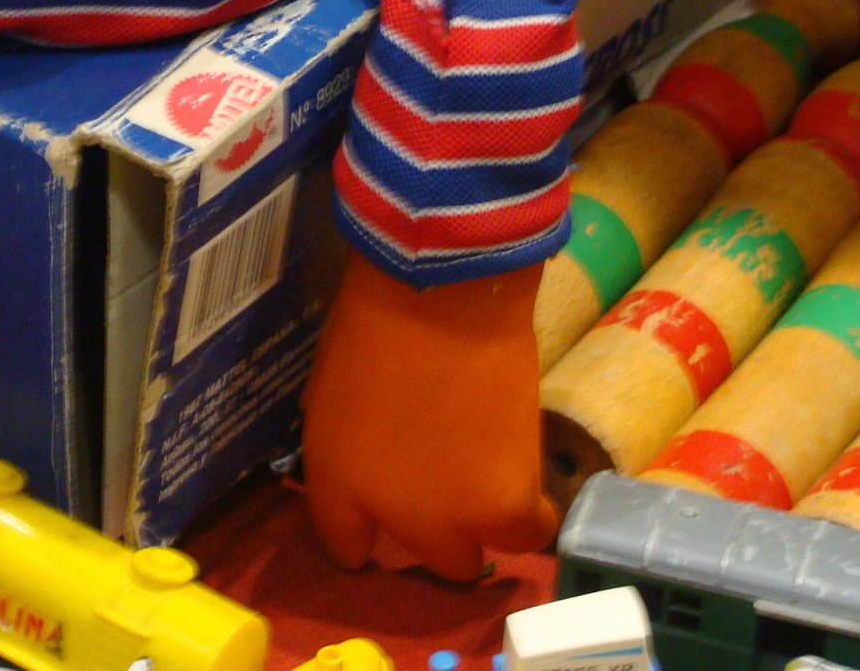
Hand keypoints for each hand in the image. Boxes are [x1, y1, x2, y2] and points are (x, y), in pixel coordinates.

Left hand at [300, 252, 554, 580]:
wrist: (441, 298)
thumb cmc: (372, 327)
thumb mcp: (330, 399)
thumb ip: (346, 454)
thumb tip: (367, 472)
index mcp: (335, 483)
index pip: (343, 545)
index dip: (361, 536)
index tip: (376, 521)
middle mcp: (392, 516)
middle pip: (427, 560)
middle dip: (435, 537)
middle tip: (445, 495)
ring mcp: (453, 516)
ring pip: (478, 559)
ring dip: (485, 530)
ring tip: (488, 487)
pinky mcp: (511, 503)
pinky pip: (528, 528)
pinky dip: (529, 512)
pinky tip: (520, 477)